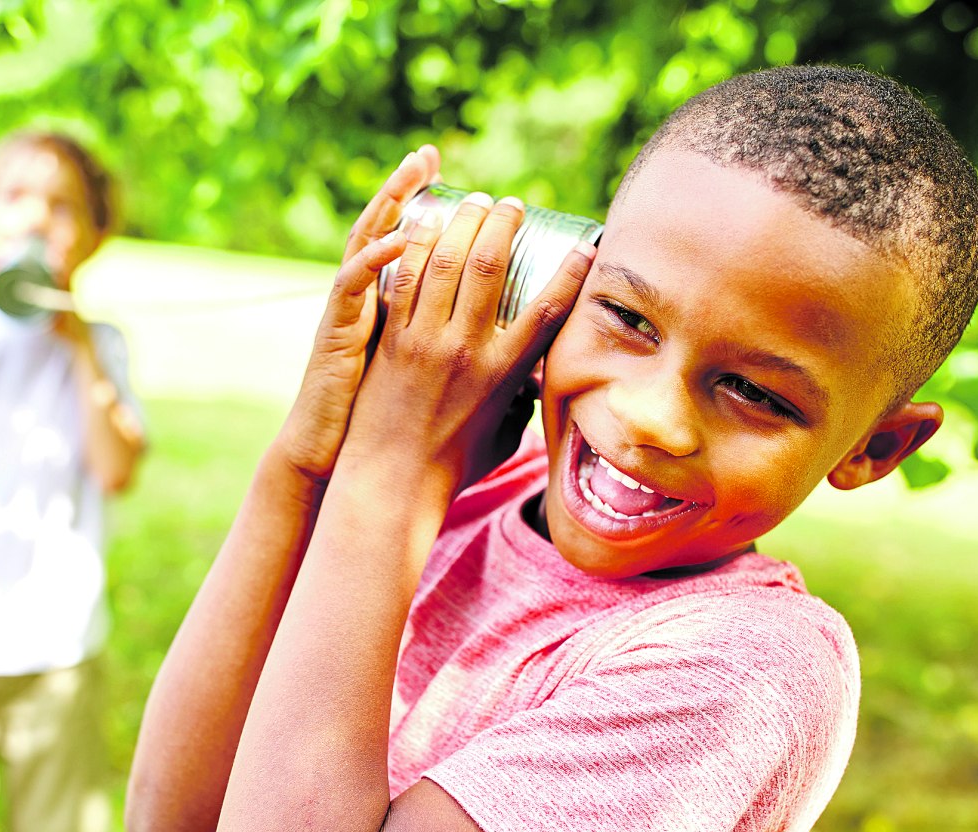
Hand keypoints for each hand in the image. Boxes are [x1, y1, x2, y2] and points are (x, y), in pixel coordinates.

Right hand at [273, 146, 440, 486]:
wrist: (336, 459)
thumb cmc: (385, 431)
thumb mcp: (424, 387)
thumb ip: (463, 370)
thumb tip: (528, 377)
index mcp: (394, 309)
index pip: (413, 247)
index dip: (426, 210)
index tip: (454, 179)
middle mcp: (371, 302)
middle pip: (391, 229)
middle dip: (410, 188)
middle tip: (430, 153)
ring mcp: (353, 312)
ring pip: (371, 242)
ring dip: (394, 202)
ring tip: (417, 168)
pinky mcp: (338, 330)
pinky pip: (354, 282)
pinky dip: (375, 256)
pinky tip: (402, 234)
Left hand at [343, 192, 594, 495]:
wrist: (392, 484)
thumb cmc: (454, 468)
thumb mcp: (505, 436)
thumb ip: (522, 404)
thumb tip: (537, 385)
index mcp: (503, 374)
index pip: (548, 309)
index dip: (572, 270)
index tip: (586, 244)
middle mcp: (466, 349)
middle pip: (489, 265)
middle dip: (504, 223)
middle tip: (512, 204)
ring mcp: (424, 341)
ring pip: (445, 262)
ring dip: (462, 222)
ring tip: (473, 202)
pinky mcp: (391, 340)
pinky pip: (404, 279)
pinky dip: (416, 246)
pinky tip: (425, 225)